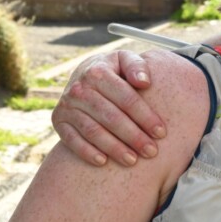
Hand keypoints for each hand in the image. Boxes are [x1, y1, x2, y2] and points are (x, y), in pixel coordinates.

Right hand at [51, 50, 164, 166]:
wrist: (84, 72)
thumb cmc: (115, 69)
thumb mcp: (126, 59)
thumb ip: (137, 66)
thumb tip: (144, 82)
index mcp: (98, 72)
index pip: (127, 98)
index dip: (145, 117)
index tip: (161, 133)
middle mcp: (79, 89)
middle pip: (111, 117)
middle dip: (134, 137)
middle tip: (152, 151)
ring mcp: (66, 106)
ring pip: (93, 131)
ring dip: (114, 148)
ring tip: (133, 160)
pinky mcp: (58, 121)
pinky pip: (71, 140)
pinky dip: (86, 152)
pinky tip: (103, 162)